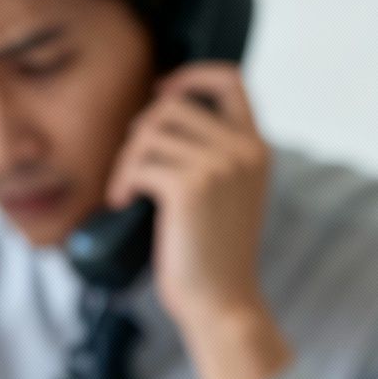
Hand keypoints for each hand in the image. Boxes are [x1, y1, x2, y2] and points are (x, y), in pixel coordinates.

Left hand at [107, 62, 291, 378]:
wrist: (221, 302)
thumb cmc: (211, 256)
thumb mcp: (224, 195)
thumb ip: (209, 155)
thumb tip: (160, 115)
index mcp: (256, 148)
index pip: (230, 80)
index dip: (190, 75)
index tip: (162, 92)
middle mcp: (244, 150)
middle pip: (173, 105)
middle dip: (140, 133)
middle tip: (132, 169)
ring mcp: (221, 165)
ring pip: (150, 132)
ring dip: (126, 161)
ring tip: (125, 190)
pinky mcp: (192, 186)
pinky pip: (140, 162)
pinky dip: (123, 181)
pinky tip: (121, 203)